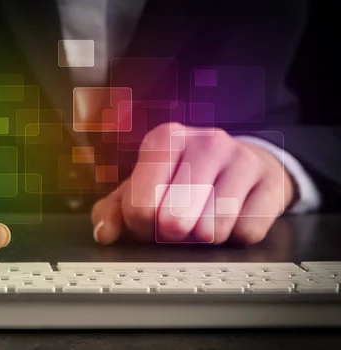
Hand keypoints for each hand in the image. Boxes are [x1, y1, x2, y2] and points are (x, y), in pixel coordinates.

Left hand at [91, 123, 295, 244]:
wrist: (245, 163)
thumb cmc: (186, 177)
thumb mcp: (145, 186)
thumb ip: (114, 209)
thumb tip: (104, 233)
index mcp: (165, 139)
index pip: (140, 206)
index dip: (141, 228)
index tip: (148, 223)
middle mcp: (205, 141)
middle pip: (175, 222)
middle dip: (173, 235)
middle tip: (178, 225)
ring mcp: (242, 159)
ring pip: (212, 231)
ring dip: (204, 237)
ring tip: (204, 218)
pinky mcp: (271, 182)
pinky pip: (246, 233)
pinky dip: (235, 237)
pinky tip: (233, 218)